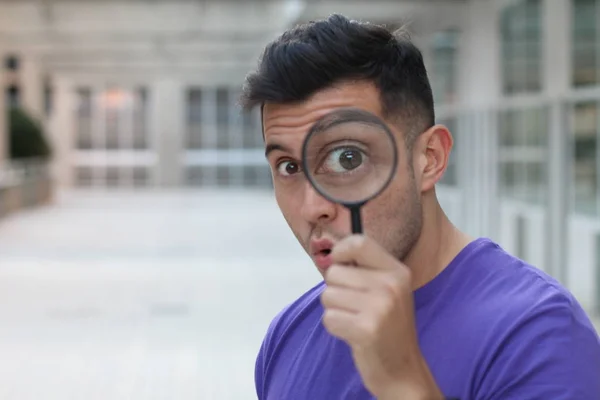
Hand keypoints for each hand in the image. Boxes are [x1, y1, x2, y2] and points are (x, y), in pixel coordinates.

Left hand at [320, 235, 442, 399]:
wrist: (402, 369)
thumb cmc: (387, 326)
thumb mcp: (387, 290)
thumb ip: (363, 269)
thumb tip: (329, 254)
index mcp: (397, 271)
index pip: (359, 242)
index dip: (340, 250)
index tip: (338, 263)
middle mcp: (391, 285)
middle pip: (335, 272)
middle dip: (335, 290)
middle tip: (354, 306)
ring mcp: (380, 307)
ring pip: (328, 295)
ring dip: (334, 310)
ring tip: (354, 320)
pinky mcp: (366, 329)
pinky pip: (329, 317)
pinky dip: (335, 327)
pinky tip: (353, 334)